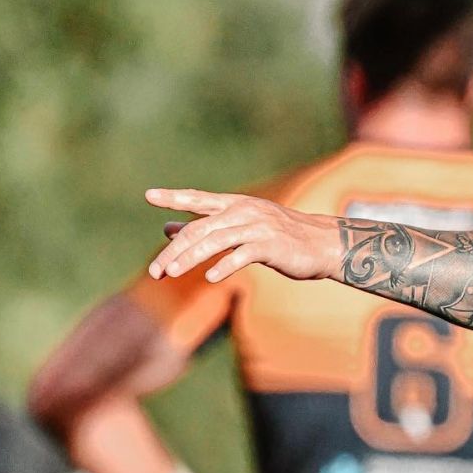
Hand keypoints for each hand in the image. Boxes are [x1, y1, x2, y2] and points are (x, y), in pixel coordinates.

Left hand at [146, 188, 342, 283]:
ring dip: (191, 258)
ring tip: (171, 273)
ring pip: (216, 241)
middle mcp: (244, 211)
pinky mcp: (271, 245)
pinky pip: (242, 255)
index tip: (149, 196)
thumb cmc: (280, 238)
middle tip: (155, 272)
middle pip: (200, 228)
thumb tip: (167, 230)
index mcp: (236, 204)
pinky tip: (210, 277)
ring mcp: (258, 227)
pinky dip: (225, 265)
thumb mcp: (241, 229)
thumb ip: (206, 229)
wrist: (322, 244)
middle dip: (174, 250)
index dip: (174, 198)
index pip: (199, 199)